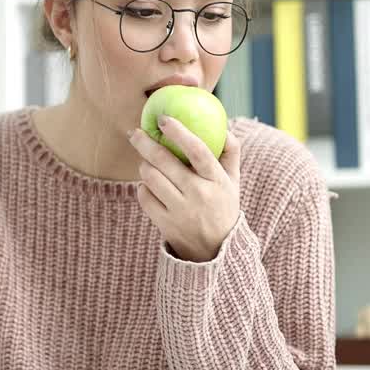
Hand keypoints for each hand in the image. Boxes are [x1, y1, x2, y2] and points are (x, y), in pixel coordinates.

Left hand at [129, 116, 241, 262]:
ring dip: (144, 164)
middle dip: (145, 142)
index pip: (198, 150)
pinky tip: (149, 184)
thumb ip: (230, 152)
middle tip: (135, 132)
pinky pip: (144, 196)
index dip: (179, 132)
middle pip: (164, 162)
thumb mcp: (233, 181)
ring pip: (150, 177)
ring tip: (146, 161)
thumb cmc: (223, 205)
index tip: (164, 119)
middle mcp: (198, 195)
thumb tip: (222, 125)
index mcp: (217, 180)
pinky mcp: (165, 223)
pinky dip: (142, 186)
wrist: (215, 250)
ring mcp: (180, 211)